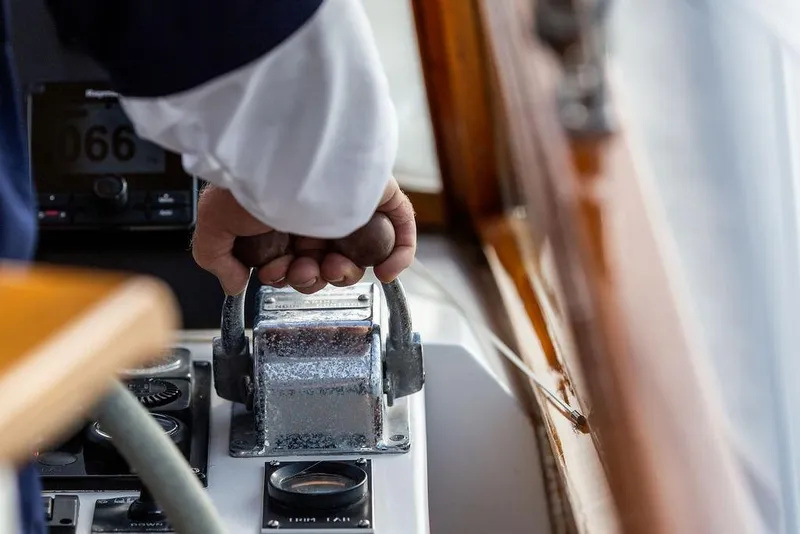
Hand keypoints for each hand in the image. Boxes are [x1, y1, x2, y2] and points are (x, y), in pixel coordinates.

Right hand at [192, 178, 415, 294]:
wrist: (278, 152)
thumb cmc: (246, 179)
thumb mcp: (214, 224)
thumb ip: (218, 259)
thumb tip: (236, 285)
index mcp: (280, 220)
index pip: (291, 263)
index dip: (285, 278)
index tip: (275, 273)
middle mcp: (315, 214)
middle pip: (323, 266)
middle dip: (311, 280)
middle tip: (303, 270)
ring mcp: (349, 209)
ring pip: (357, 258)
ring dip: (344, 275)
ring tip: (332, 266)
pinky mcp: (379, 199)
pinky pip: (399, 233)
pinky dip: (397, 257)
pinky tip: (385, 272)